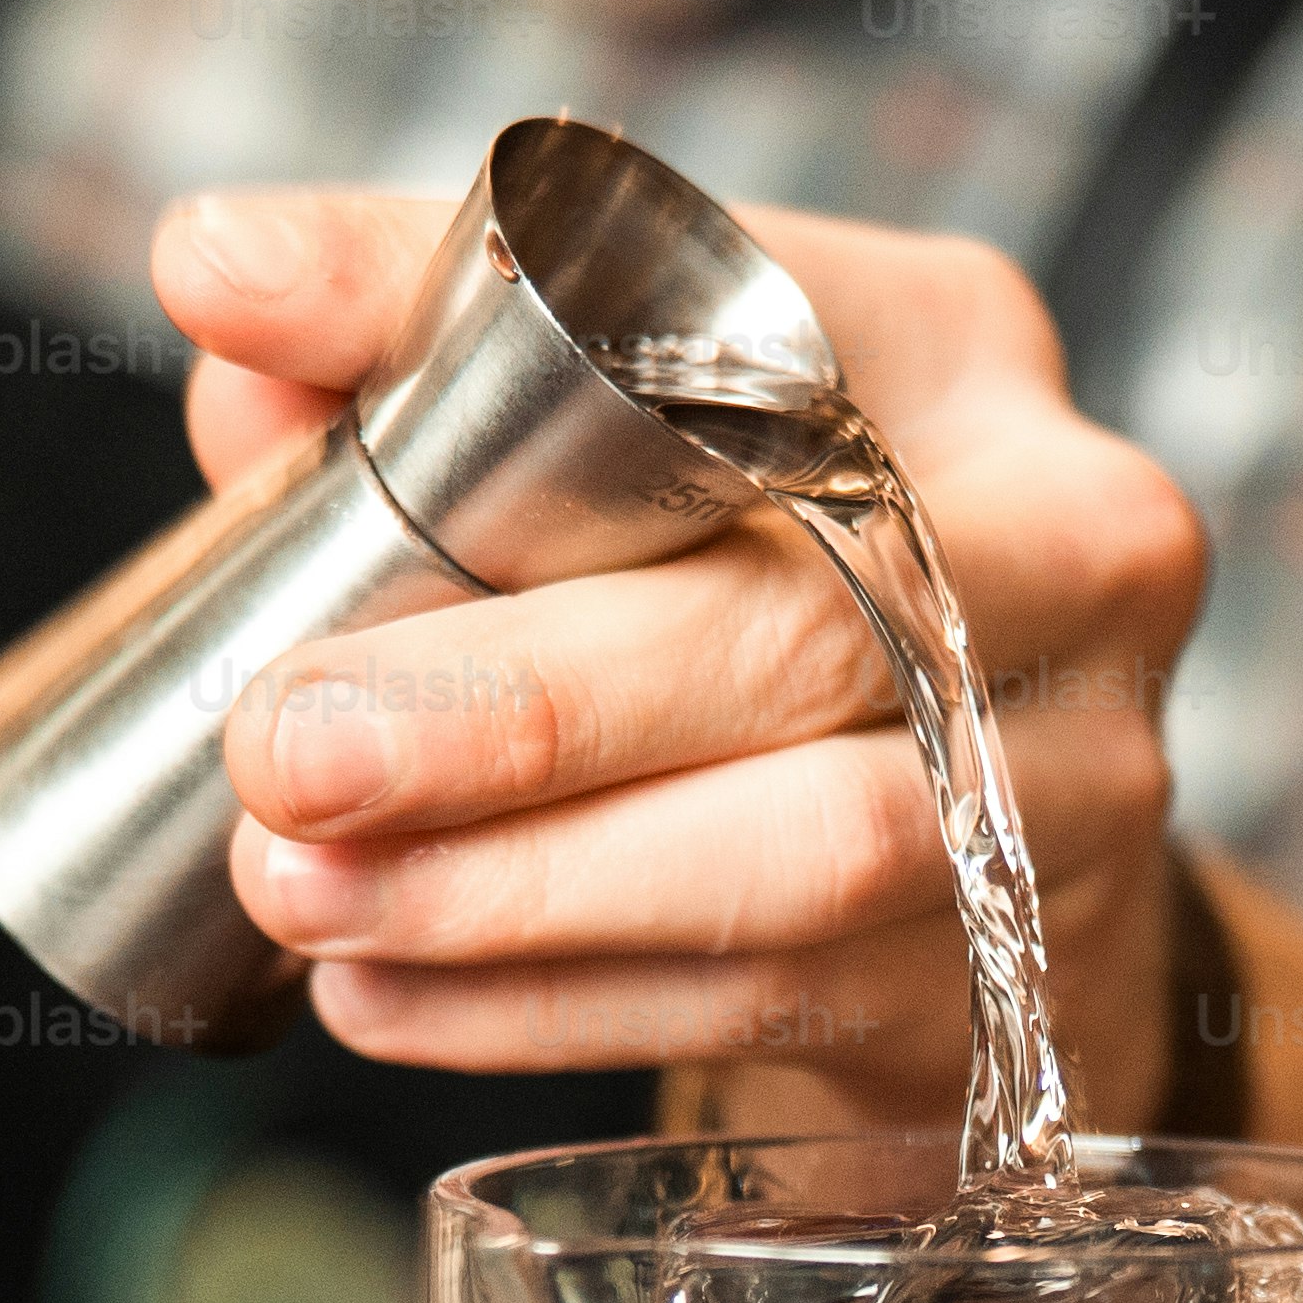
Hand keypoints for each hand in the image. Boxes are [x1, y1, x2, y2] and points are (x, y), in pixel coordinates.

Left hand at [160, 184, 1204, 1126]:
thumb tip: (228, 303)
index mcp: (951, 348)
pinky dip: (550, 1005)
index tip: (237, 299)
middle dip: (510, 702)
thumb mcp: (628, 449)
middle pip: (793, 622)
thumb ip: (429, 369)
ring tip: (307, 890)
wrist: (1009, 851)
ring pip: (803, 847)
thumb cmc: (767, 606)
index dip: (458, 297)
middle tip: (285, 744)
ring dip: (520, 886)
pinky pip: (771, 997)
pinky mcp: (1031, 974)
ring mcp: (1074, 776)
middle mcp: (1066, 545)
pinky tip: (388, 993)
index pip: (701, 301)